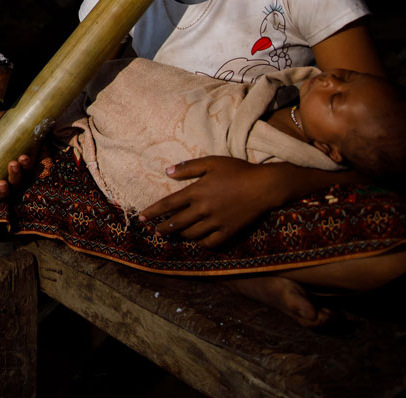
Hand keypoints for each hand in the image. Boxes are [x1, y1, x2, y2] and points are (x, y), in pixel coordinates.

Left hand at [137, 157, 284, 247]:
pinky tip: (197, 240)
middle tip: (157, 231)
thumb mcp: (212, 162)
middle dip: (164, 228)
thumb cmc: (238, 171)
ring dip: (180, 235)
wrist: (264, 186)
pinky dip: (201, 243)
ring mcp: (216, 222)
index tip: (141, 218)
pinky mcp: (228, 231)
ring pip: (191, 234)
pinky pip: (210, 242)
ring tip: (175, 234)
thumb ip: (189, 167)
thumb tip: (167, 171)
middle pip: (177, 223)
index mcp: (196, 192)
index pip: (168, 204)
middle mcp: (203, 209)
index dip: (153, 212)